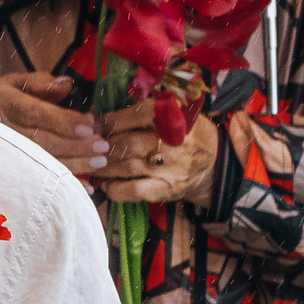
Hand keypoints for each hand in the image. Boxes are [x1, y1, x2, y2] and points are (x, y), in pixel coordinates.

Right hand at [0, 72, 104, 175]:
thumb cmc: (5, 101)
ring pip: (40, 162)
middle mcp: (0, 128)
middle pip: (39, 141)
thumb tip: (67, 86)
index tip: (89, 126)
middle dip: (75, 145)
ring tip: (99, 162)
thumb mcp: (18, 82)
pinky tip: (85, 187)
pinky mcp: (11, 169)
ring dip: (74, 165)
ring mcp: (3, 152)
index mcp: (3, 100)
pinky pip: (39, 180)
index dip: (62, 121)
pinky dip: (64, 183)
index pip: (33, 112)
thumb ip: (42, 83)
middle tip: (102, 146)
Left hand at [98, 102, 219, 205]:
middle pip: (127, 142)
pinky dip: (115, 188)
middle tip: (89, 146)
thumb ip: (141, 113)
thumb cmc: (186, 135)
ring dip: (103, 165)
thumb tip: (95, 115)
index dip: (112, 120)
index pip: (138, 114)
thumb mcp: (174, 114)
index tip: (96, 124)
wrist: (215, 165)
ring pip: (126, 166)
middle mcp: (172, 142)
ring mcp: (169, 168)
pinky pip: (134, 190)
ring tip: (93, 163)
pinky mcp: (166, 190)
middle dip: (102, 144)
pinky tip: (107, 185)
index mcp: (175, 118)